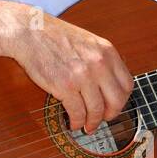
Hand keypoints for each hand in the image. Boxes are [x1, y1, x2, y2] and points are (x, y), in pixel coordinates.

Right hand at [9, 9, 133, 133]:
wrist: (30, 31)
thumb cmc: (54, 36)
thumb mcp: (88, 42)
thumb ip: (101, 61)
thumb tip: (109, 86)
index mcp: (107, 52)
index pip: (127, 84)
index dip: (121, 101)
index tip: (113, 106)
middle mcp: (99, 64)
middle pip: (117, 101)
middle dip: (110, 115)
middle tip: (102, 119)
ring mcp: (83, 76)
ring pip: (97, 110)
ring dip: (92, 123)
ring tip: (86, 125)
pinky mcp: (65, 86)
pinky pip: (78, 112)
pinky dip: (77, 122)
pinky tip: (73, 122)